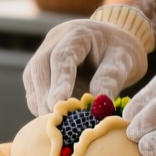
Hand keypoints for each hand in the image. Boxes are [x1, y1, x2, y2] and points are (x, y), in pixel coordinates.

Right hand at [22, 18, 147, 115]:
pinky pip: (33, 84)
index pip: (61, 57)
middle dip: (45, 95)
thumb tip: (94, 107)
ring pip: (32, 76)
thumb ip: (109, 80)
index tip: (59, 104)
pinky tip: (50, 117)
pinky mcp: (41, 66)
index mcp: (78, 33)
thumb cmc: (120, 51)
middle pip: (39, 66)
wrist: (115, 41)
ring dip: (39, 100)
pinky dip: (39, 101)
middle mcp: (55, 39)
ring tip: (53, 122)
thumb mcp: (123, 61)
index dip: (58, 82)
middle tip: (55, 120)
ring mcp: (45, 51)